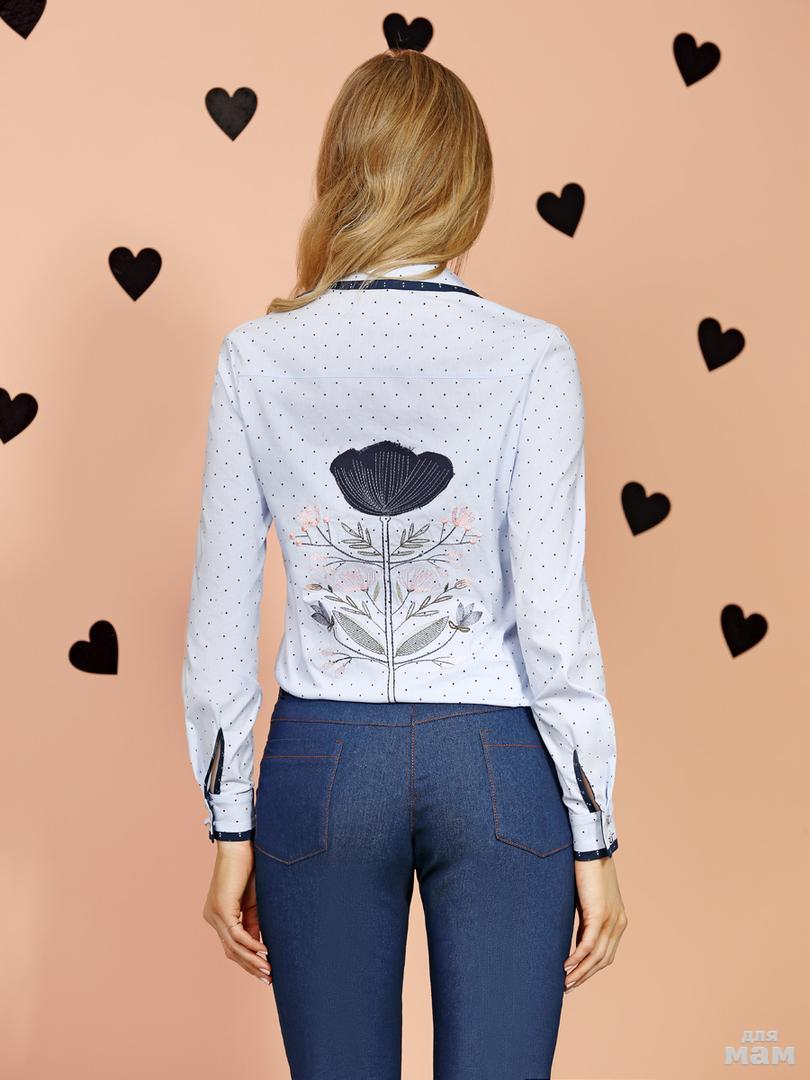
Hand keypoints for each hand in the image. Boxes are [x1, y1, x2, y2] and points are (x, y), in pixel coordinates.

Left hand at [202, 841, 272, 985]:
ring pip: (233, 946)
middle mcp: (212, 918)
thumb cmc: (249, 869)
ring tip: (268, 971)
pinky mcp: (221, 908)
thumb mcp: (253, 903)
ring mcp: (215, 914)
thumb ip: (253, 924)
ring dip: (252, 960)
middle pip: (231, 951)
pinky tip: (264, 952)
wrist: (241, 846)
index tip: (265, 971)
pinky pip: (237, 934)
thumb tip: (260, 948)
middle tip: (267, 979)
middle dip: (250, 966)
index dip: (248, 960)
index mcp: (218, 916)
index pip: (231, 946)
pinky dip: (251, 944)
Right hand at [563, 855, 626, 992]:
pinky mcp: (599, 914)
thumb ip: (586, 921)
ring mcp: (611, 919)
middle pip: (603, 960)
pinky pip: (588, 944)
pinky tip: (566, 966)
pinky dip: (577, 958)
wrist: (590, 849)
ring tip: (565, 982)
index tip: (575, 979)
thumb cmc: (586, 872)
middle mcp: (618, 923)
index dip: (591, 969)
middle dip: (585, 976)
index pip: (606, 954)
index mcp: (618, 921)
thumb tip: (576, 940)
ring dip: (580, 972)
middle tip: (568, 987)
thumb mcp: (588, 902)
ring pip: (596, 956)